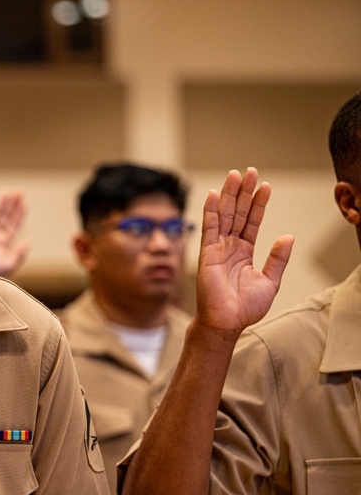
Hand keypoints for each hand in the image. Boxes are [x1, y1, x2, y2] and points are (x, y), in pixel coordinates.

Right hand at [0, 191, 29, 276]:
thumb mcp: (7, 265)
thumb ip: (19, 255)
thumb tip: (29, 243)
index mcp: (3, 242)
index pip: (14, 225)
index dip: (20, 214)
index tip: (25, 203)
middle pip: (6, 216)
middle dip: (12, 204)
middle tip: (19, 192)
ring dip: (1, 202)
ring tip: (7, 191)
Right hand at [195, 168, 293, 333]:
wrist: (227, 322)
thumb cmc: (245, 307)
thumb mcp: (270, 281)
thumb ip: (277, 258)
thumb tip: (288, 236)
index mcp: (244, 252)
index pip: (252, 221)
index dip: (258, 204)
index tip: (264, 186)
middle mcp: (230, 246)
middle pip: (237, 213)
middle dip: (243, 192)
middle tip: (249, 172)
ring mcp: (217, 248)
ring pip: (223, 215)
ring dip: (228, 195)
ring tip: (235, 175)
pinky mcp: (206, 252)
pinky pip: (209, 227)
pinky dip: (210, 210)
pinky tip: (213, 194)